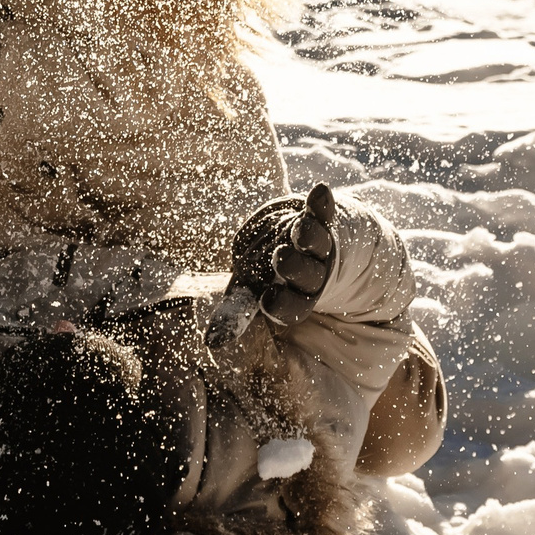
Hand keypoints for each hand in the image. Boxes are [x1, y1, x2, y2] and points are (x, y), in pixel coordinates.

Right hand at [225, 184, 340, 326]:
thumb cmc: (263, 275)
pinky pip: (323, 213)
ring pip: (314, 243)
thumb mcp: (248, 293)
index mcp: (293, 299)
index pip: (289, 307)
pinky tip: (321, 191)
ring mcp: (317, 249)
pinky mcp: (321, 222)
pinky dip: (320, 203)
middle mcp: (311, 277)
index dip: (280, 304)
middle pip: (305, 274)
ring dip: (306, 234)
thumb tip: (211, 343)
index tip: (268, 300)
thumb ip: (235, 313)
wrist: (294, 243)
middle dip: (293, 266)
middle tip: (281, 257)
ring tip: (299, 226)